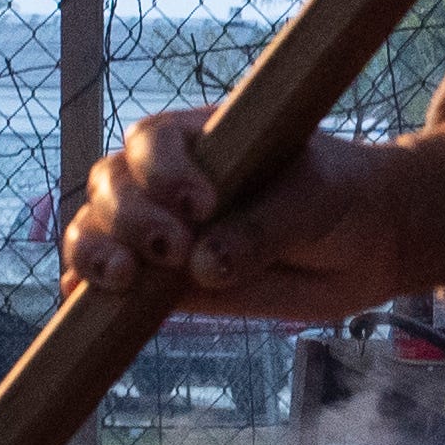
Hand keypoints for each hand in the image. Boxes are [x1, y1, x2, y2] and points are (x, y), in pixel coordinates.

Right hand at [60, 110, 444, 322]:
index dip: (162, 170)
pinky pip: (111, 285)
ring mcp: (160, 231)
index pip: (152, 141)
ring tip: (123, 280)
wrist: (366, 243)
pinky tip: (78, 306)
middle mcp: (166, 179)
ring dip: (94, 252)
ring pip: (98, 230)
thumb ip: (262, 228)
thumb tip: (203, 267)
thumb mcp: (313, 201)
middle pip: (111, 185)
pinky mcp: (163, 282)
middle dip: (128, 216)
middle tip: (173, 249)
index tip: (201, 204)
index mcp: (201, 138)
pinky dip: (88, 294)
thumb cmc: (340, 199)